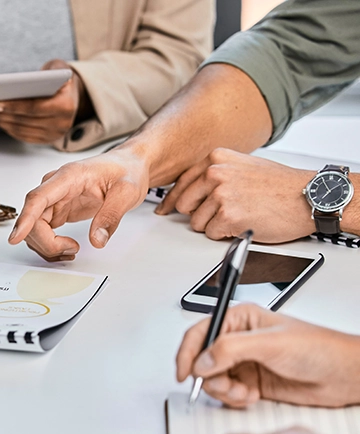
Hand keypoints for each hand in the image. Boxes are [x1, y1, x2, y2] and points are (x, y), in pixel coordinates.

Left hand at [0, 60, 90, 144]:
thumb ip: (40, 74)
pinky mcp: (46, 140)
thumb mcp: (55, 67)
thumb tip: (9, 84)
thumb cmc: (59, 76)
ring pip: (20, 130)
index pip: (34, 108)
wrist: (72, 92)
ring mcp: (55, 134)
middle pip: (24, 121)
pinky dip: (6, 127)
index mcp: (66, 105)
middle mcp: (62, 123)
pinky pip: (22, 135)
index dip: (13, 107)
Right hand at [8, 147, 149, 259]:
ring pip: (34, 228)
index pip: (38, 198)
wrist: (129, 166)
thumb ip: (111, 216)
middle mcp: (55, 187)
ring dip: (47, 246)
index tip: (15, 238)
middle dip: (46, 242)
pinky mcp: (56, 210)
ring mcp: (53, 199)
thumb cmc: (126, 171)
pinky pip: (43, 231)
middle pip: (33, 218)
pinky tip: (66, 248)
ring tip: (72, 251)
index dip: (24, 219)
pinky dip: (50, 245)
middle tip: (71, 250)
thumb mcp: (127, 192)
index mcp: (68, 177)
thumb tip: (97, 240)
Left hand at [155, 149, 315, 241]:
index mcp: (216, 159)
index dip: (172, 200)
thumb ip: (215, 173)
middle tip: (220, 214)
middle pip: (184, 205)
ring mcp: (221, 195)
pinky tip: (243, 223)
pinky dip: (225, 234)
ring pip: (196, 222)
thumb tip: (190, 190)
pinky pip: (211, 234)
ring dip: (214, 225)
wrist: (308, 197)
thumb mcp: (242, 166)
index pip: (181, 183)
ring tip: (239, 216)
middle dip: (198, 214)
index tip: (165, 209)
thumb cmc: (280, 185)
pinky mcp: (228, 216)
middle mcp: (215, 173)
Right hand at [176, 304, 359, 407]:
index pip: (200, 333)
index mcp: (240, 320)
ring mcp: (245, 363)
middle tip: (224, 384)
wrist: (345, 376)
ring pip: (213, 380)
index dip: (188, 353)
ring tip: (243, 391)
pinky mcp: (252, 383)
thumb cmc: (319, 349)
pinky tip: (251, 396)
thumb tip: (202, 361)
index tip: (185, 372)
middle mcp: (239, 341)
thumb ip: (231, 350)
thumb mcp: (270, 343)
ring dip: (224, 390)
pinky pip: (228, 394)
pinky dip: (235, 399)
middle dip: (210, 377)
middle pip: (202, 360)